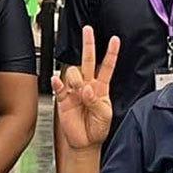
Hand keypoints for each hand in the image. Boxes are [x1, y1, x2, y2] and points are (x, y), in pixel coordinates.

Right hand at [54, 27, 119, 151]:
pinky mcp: (63, 99)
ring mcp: (74, 91)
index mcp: (102, 88)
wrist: (84, 142)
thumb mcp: (105, 115)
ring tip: (79, 91)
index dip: (111, 53)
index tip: (115, 40)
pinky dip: (57, 83)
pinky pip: (58, 86)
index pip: (107, 66)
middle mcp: (88, 86)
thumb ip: (96, 101)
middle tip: (88, 31)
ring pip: (73, 72)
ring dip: (76, 78)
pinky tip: (58, 82)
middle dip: (88, 44)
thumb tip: (87, 89)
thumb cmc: (97, 129)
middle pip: (88, 60)